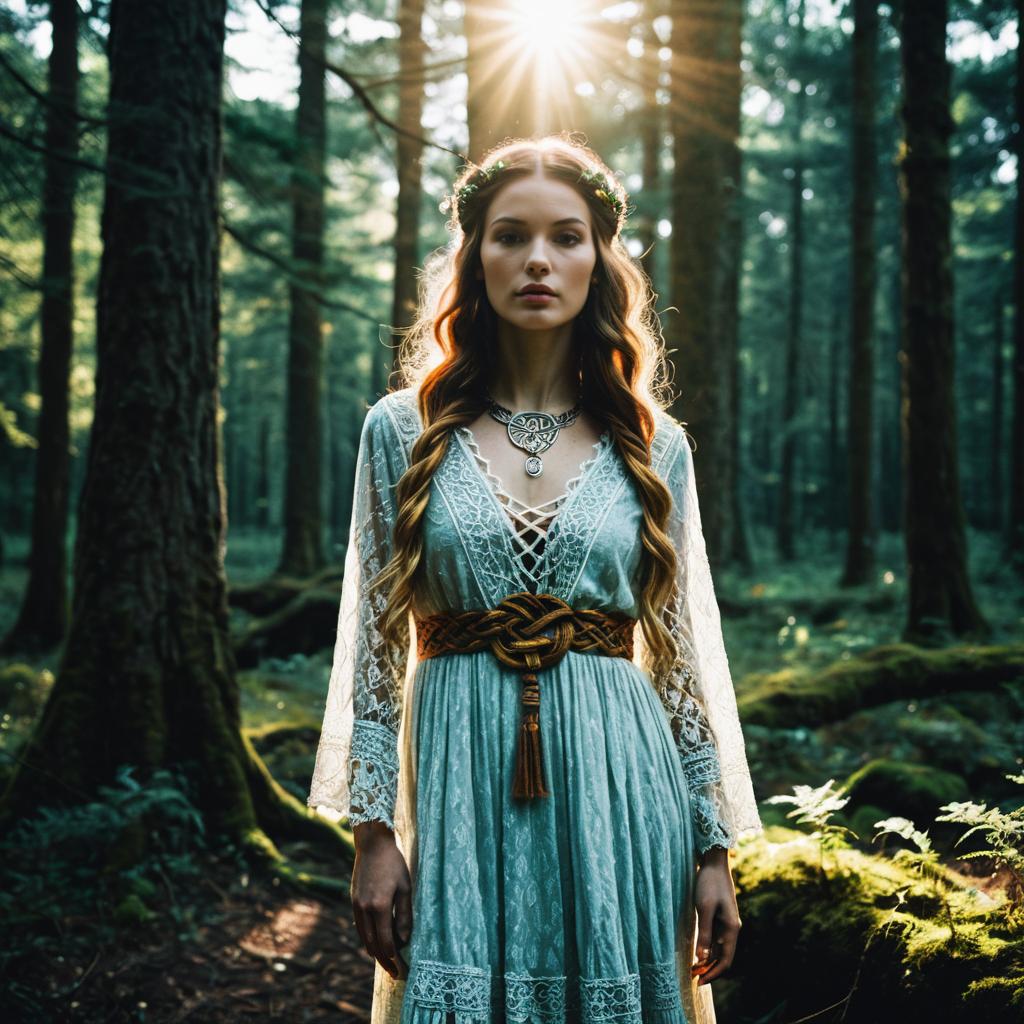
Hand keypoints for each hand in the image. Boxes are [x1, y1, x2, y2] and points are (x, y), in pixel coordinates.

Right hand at [351, 821, 413, 980]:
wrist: (372, 845)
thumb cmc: (393, 864)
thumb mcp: (405, 887)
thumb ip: (405, 915)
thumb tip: (404, 939)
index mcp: (379, 906)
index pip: (386, 941)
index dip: (393, 957)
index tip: (401, 969)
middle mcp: (365, 909)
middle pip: (373, 944)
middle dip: (384, 961)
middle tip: (394, 973)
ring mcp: (356, 906)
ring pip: (364, 937)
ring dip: (374, 951)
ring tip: (386, 961)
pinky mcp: (353, 901)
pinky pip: (360, 927)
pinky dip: (368, 938)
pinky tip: (376, 942)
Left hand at [690, 846, 740, 985]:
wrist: (713, 863)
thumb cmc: (708, 883)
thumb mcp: (704, 908)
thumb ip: (705, 933)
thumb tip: (703, 958)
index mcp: (731, 928)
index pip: (726, 960)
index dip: (714, 974)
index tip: (699, 982)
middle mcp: (732, 928)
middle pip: (724, 957)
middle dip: (710, 970)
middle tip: (692, 977)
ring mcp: (726, 922)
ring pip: (719, 949)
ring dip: (708, 960)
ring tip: (692, 968)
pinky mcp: (719, 916)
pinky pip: (715, 939)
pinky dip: (707, 948)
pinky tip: (697, 951)